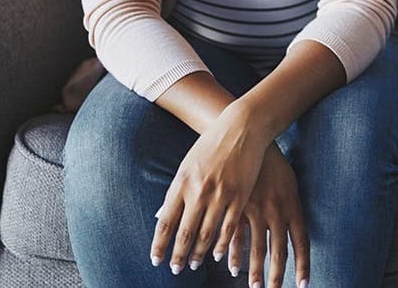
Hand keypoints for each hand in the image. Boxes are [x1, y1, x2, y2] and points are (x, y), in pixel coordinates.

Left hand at [150, 103, 267, 275]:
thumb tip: (163, 216)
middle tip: (174, 269)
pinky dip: (222, 244)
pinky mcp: (239, 196)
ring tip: (193, 265)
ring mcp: (220, 195)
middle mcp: (199, 191)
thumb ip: (178, 191)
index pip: (165, 222)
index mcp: (182, 183)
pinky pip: (229, 228)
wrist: (241, 127)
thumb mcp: (187, 165)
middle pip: (185, 233)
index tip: (156, 260)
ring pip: (206, 234)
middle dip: (178, 255)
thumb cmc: (212, 144)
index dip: (160, 245)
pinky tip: (217, 254)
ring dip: (198, 253)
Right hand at [227, 144, 308, 287]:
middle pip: (279, 251)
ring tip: (256, 287)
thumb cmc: (273, 164)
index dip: (304, 265)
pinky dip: (234, 254)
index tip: (304, 284)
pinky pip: (236, 237)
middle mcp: (276, 211)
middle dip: (277, 276)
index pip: (302, 242)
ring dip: (256, 271)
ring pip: (258, 248)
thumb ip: (291, 208)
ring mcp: (256, 210)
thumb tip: (293, 231)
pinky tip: (232, 267)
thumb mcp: (289, 184)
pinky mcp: (237, 207)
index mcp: (292, 206)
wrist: (251, 141)